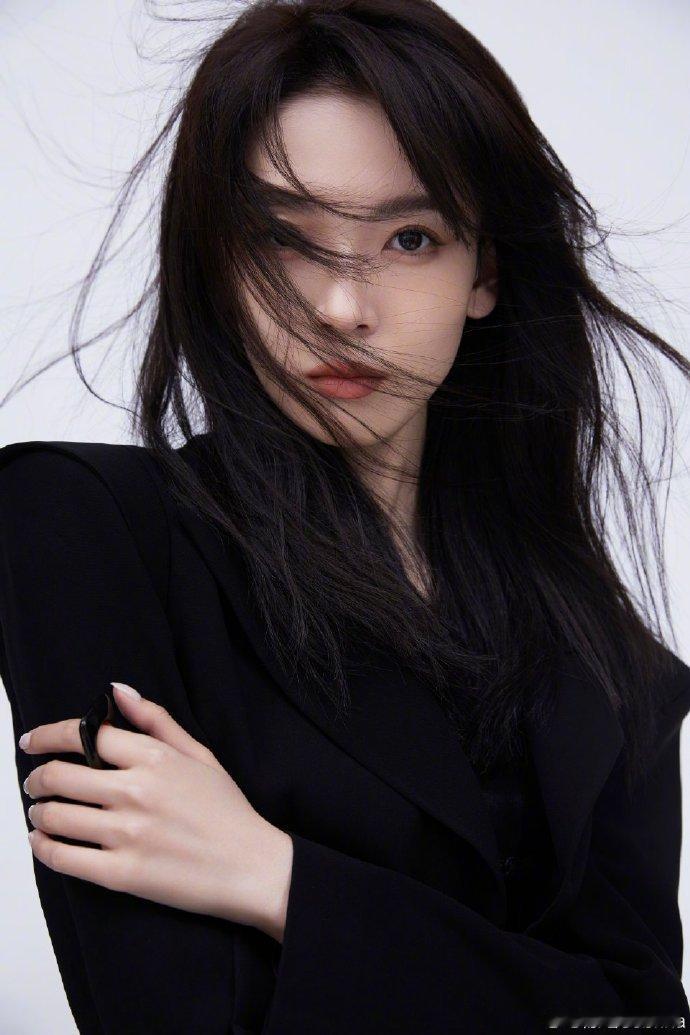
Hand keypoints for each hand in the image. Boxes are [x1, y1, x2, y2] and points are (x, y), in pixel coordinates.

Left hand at [20, 683, 293, 939]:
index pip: (85, 735)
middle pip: (60, 775)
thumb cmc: (228, 810)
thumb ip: (156, 720)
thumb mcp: (199, 754)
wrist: (252, 867)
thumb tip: (118, 690)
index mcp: (155, 758)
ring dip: (37, 812)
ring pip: (55, 816)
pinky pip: (63, 858)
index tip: (32, 740)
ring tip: (39, 812)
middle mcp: (135, 792)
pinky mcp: (122, 874)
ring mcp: (127, 834)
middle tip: (35, 782)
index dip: (49, 735)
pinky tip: (42, 841)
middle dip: (37, 777)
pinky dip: (43, 848)